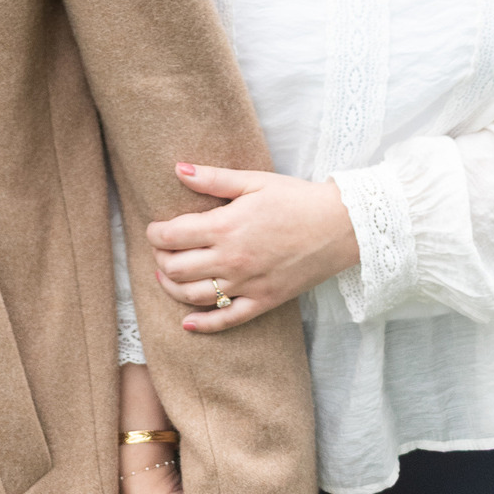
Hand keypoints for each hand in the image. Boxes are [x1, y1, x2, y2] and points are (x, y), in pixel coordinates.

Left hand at [148, 163, 358, 334]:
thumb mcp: (254, 180)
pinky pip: (227, 321)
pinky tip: (187, 324)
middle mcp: (232, 259)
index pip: (172, 236)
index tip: (154, 228)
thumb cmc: (296, 198)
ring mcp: (247, 284)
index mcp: (226, 226)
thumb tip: (177, 168)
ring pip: (194, 296)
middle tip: (160, 250)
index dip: (155, 233)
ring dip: (172, 288)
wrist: (340, 226)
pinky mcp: (264, 302)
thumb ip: (213, 178)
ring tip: (167, 275)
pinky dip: (203, 325)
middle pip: (177, 268)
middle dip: (161, 258)